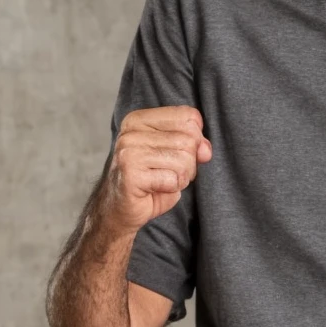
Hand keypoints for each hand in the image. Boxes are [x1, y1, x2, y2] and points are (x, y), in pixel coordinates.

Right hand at [100, 104, 211, 234]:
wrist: (120, 210)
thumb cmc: (149, 180)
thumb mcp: (176, 156)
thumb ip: (194, 145)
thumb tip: (205, 150)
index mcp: (140, 119)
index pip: (189, 116)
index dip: (195, 139)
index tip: (177, 154)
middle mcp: (131, 131)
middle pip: (189, 140)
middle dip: (189, 163)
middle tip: (169, 173)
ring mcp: (128, 152)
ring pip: (184, 160)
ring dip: (181, 178)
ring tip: (162, 181)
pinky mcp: (130, 174)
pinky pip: (173, 179)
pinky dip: (172, 189)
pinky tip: (154, 190)